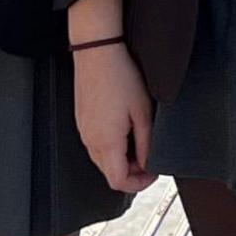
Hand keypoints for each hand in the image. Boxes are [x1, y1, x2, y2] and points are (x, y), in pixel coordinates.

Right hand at [72, 42, 155, 194]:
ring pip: (102, 159)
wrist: (97, 52)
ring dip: (122, 159)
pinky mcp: (81, 120)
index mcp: (106, 142)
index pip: (118, 181)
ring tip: (139, 141)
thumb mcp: (142, 113)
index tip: (153, 173)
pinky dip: (112, 146)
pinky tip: (125, 129)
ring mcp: (83, 130)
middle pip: (109, 173)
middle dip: (132, 172)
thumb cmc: (120, 76)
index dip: (139, 184)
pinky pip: (96, 144)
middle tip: (149, 158)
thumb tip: (147, 163)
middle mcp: (90, 140)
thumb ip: (146, 144)